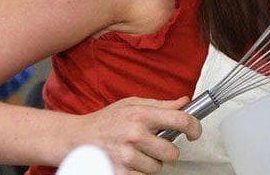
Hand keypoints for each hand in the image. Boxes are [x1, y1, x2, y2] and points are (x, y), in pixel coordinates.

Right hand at [76, 96, 200, 173]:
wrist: (76, 138)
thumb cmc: (105, 121)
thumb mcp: (132, 105)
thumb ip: (160, 105)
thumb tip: (184, 102)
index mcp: (141, 115)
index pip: (180, 120)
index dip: (194, 127)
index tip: (194, 133)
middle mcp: (135, 135)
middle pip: (172, 152)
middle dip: (166, 150)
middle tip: (154, 145)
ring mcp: (126, 156)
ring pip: (158, 168)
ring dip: (151, 163)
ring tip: (136, 153)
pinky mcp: (120, 172)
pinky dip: (139, 173)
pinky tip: (129, 162)